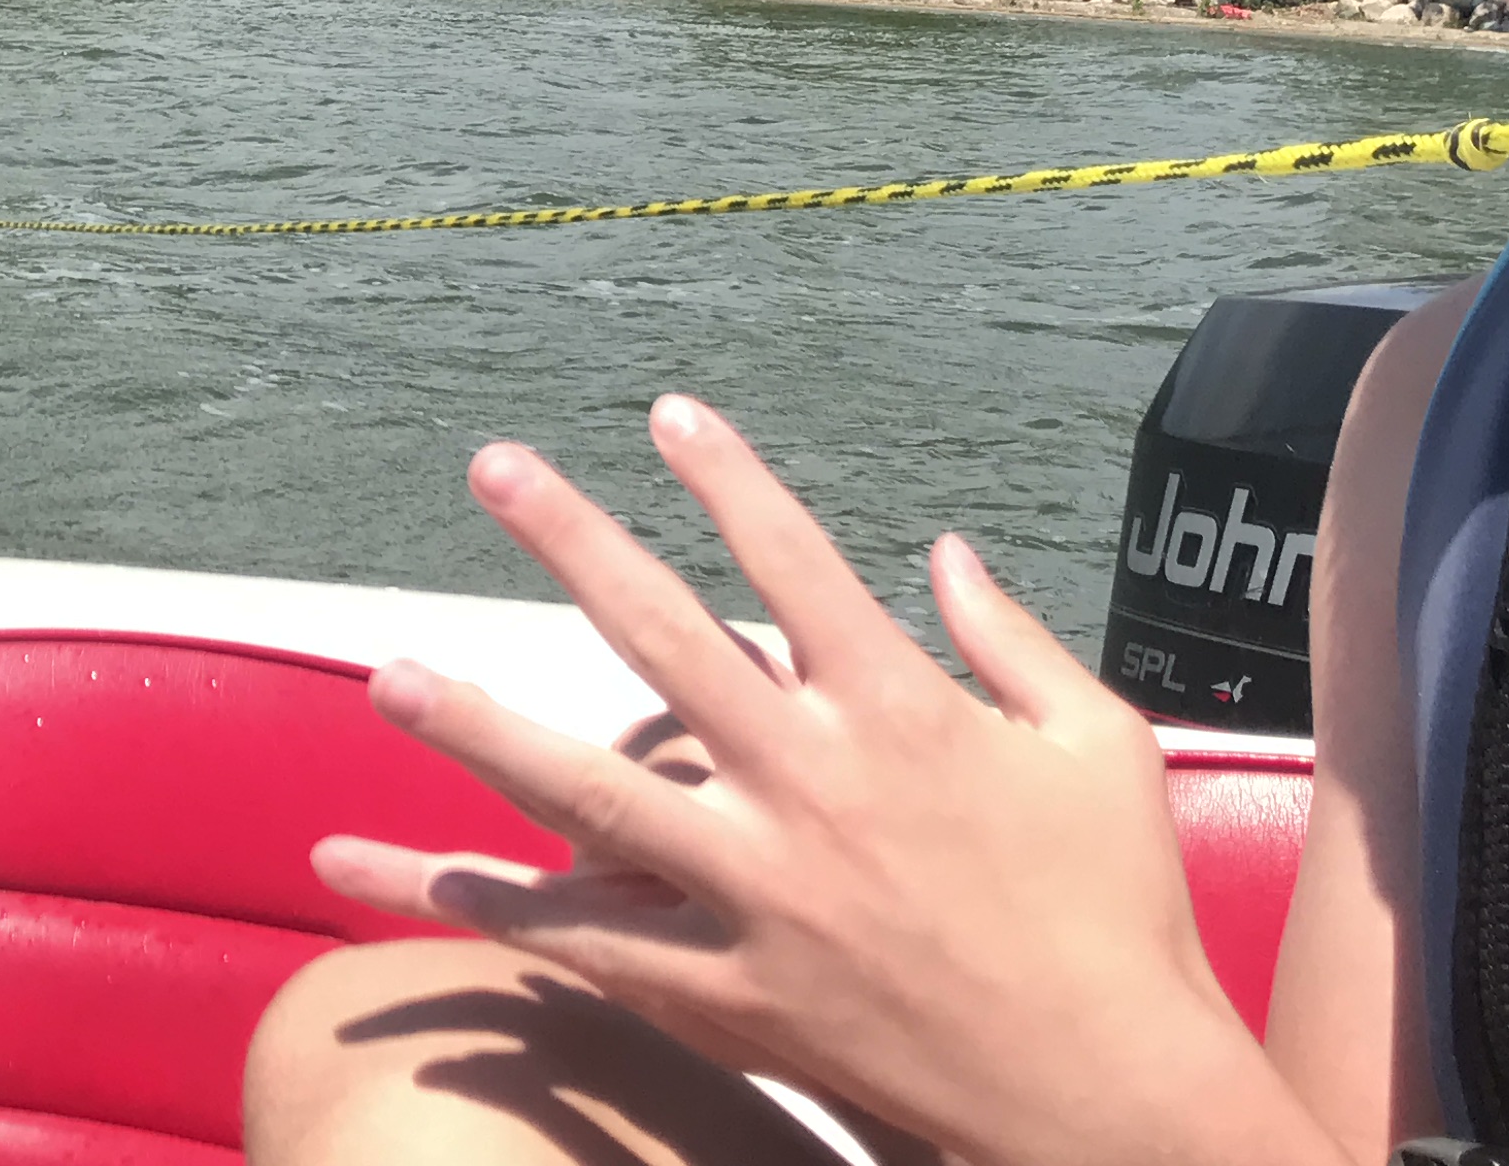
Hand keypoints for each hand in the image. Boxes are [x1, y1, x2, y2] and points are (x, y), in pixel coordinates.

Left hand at [311, 400, 1345, 1165]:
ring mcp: (763, 893)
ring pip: (592, 797)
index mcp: (904, 715)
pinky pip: (586, 947)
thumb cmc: (1119, 915)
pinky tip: (399, 879)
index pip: (797, 562)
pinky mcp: (733, 993)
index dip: (729, 479)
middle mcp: (815, 789)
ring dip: (483, 729)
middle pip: (667, 641)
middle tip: (496, 465)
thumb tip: (944, 552)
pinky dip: (489, 912)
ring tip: (389, 676)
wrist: (1110, 1099)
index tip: (665, 411)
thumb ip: (1015, 639)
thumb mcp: (1102, 748)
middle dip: (577, 544)